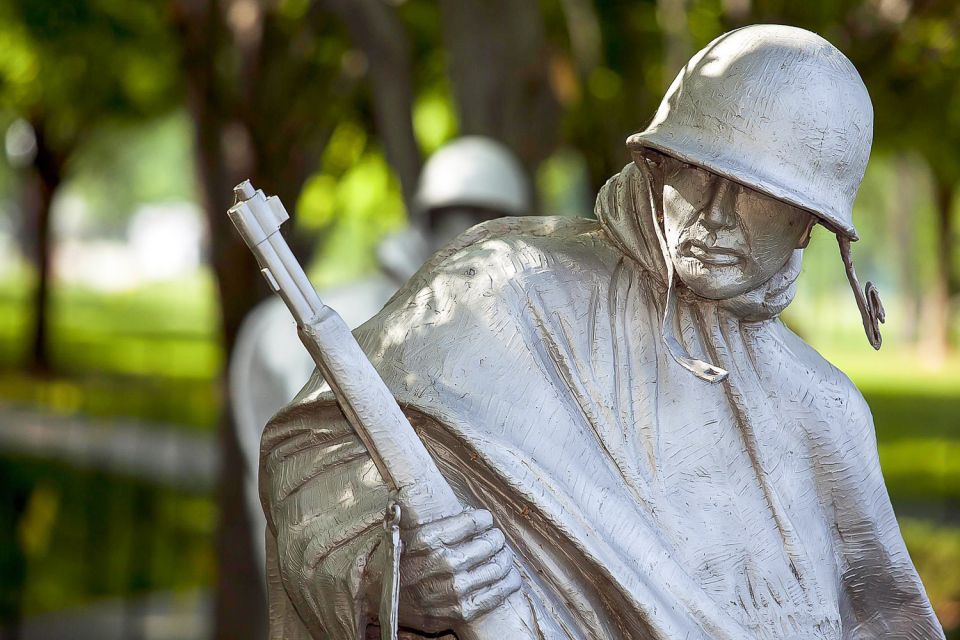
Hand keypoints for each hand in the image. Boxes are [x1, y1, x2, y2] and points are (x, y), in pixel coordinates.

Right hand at [397, 509, 520, 632]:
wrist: (387, 603)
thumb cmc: (398, 563)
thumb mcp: (401, 532)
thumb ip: (412, 508)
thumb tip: (417, 478)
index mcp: (428, 538)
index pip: (474, 520)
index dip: (484, 519)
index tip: (485, 521)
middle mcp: (443, 562)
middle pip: (490, 542)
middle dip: (496, 538)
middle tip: (495, 539)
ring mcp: (455, 588)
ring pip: (498, 566)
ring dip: (505, 559)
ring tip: (502, 556)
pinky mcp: (463, 610)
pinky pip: (499, 592)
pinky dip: (510, 582)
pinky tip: (509, 577)